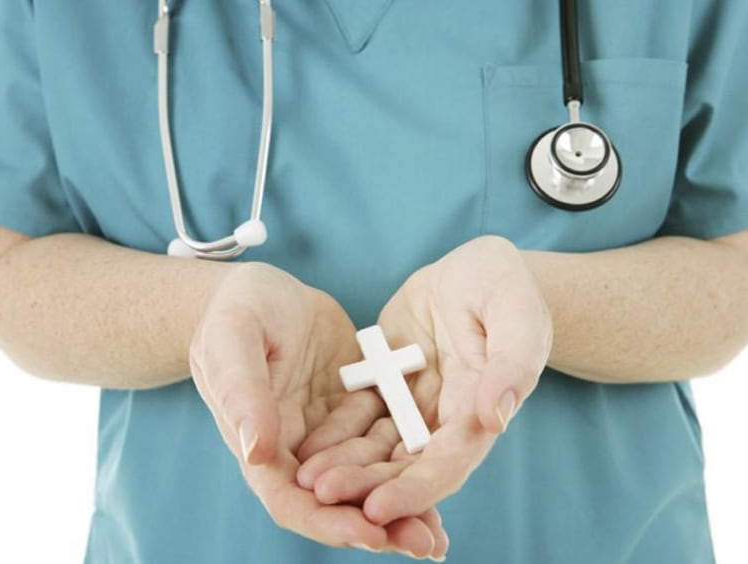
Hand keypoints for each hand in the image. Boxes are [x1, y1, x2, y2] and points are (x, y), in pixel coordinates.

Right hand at [189, 262, 446, 555]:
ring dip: (401, 506)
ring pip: (366, 479)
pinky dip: (409, 464)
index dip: (328, 522)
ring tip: (439, 535)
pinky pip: (384, 442)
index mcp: (260, 442)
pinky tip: (443, 476)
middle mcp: (296, 448)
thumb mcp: (233, 339)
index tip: (371, 533)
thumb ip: (242, 392)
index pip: (290, 499)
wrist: (264, 287)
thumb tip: (256, 451)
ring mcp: (328, 432)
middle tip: (425, 545)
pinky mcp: (355, 408)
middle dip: (378, 527)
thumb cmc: (237, 308)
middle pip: (335, 502)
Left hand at [297, 236, 552, 528]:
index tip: (377, 509)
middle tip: (323, 494)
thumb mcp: (516, 313)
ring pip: (376, 445)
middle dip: (366, 484)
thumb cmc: (505, 284)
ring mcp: (413, 402)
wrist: (474, 269)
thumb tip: (495, 417)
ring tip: (305, 477)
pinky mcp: (387, 382)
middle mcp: (445, 417)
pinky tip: (305, 445)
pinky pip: (358, 413)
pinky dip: (335, 432)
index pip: (449, 463)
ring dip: (345, 465)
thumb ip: (512, 363)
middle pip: (405, 464)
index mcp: (479, 409)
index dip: (416, 489)